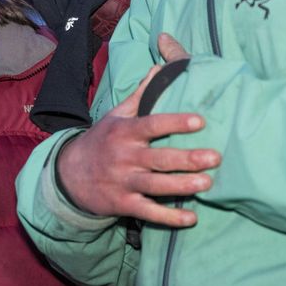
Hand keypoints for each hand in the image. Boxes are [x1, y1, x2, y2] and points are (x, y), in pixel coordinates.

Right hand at [56, 35, 217, 226]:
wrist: (69, 175)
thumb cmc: (101, 140)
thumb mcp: (116, 115)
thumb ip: (141, 94)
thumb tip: (160, 67)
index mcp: (125, 132)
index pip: (152, 124)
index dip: (176, 122)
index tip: (200, 121)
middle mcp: (124, 157)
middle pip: (159, 158)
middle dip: (188, 158)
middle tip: (215, 157)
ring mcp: (124, 182)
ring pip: (156, 185)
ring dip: (183, 186)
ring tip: (208, 184)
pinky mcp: (123, 204)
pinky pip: (148, 212)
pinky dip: (170, 217)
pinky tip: (191, 218)